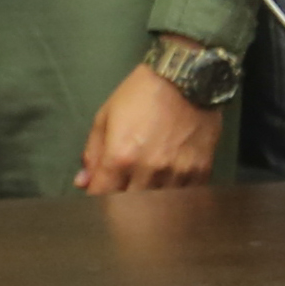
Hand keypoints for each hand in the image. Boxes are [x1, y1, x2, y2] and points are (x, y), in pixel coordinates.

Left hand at [78, 66, 224, 193]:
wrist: (186, 79)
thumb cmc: (140, 94)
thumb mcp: (104, 117)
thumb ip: (92, 153)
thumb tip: (84, 181)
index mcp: (120, 156)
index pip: (101, 195)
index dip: (95, 198)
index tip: (96, 194)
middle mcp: (149, 169)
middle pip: (129, 206)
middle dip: (120, 202)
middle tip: (120, 192)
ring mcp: (177, 173)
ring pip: (158, 205)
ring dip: (148, 201)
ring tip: (144, 187)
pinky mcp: (201, 171)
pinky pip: (185, 196)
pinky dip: (174, 196)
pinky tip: (168, 185)